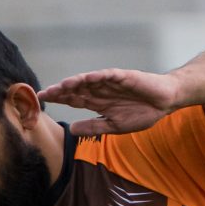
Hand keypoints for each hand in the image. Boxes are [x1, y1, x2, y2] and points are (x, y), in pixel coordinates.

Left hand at [35, 67, 184, 136]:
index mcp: (97, 102)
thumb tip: (71, 130)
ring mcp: (111, 82)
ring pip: (89, 80)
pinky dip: (99, 76)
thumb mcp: (113, 126)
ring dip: (75, 82)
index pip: (72, 99)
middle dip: (59, 91)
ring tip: (62, 85)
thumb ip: (93, 127)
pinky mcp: (125, 77)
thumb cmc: (141, 112)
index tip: (40, 102)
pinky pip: (110, 75)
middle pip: (75, 89)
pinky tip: (89, 77)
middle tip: (43, 93)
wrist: (164, 102)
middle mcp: (100, 90)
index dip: (58, 99)